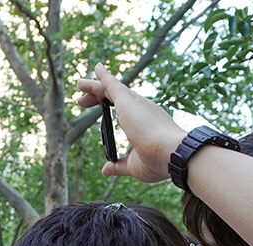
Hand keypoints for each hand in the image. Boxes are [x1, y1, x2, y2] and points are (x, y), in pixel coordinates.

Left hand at [75, 65, 186, 182]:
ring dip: (95, 86)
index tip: (97, 109)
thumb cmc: (159, 161)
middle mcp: (142, 108)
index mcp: (145, 122)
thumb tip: (105, 169)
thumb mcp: (134, 165)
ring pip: (111, 89)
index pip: (125, 110)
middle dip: (99, 95)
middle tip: (82, 100)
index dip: (109, 108)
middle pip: (117, 97)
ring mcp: (136, 104)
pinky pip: (112, 85)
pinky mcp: (128, 101)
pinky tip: (96, 70)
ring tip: (80, 84)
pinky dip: (104, 77)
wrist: (172, 154)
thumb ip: (119, 165)